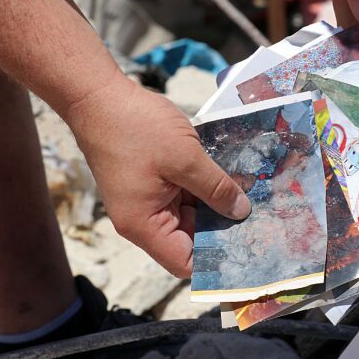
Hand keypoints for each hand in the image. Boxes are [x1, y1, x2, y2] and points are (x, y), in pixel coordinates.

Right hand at [65, 73, 250, 277]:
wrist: (98, 96)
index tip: (248, 248)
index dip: (215, 260)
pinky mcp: (152, 184)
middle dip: (222, 230)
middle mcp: (143, 221)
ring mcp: (147, 201)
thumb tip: (242, 212)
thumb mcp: (186, 158)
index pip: (184, 262)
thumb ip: (216, 188)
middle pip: (189, 240)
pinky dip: (204, 191)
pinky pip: (183, 197)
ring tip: (251, 202)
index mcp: (144, 225)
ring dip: (215, 208)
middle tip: (260, 222)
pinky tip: (229, 182)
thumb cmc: (137, 128)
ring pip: (189, 216)